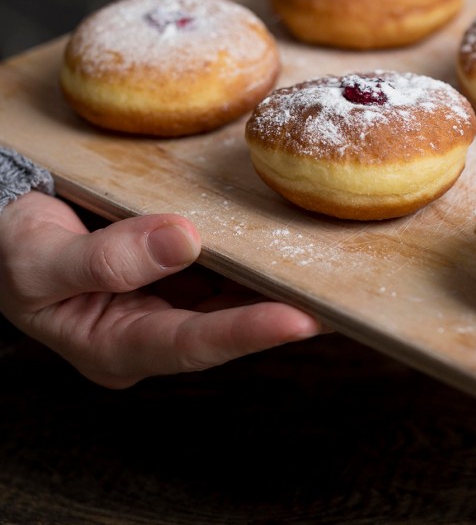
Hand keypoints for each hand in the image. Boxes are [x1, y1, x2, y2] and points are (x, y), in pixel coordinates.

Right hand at [0, 192, 323, 388]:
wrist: (3, 226)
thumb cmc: (10, 249)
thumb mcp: (39, 258)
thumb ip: (107, 257)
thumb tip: (184, 240)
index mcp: (114, 347)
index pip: (191, 345)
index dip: (246, 334)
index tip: (299, 320)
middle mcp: (151, 333)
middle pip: (227, 328)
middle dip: (285, 315)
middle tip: (343, 303)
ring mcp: (167, 305)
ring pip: (234, 299)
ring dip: (280, 287)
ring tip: (334, 276)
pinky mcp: (178, 276)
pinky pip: (226, 269)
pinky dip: (257, 260)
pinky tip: (290, 247)